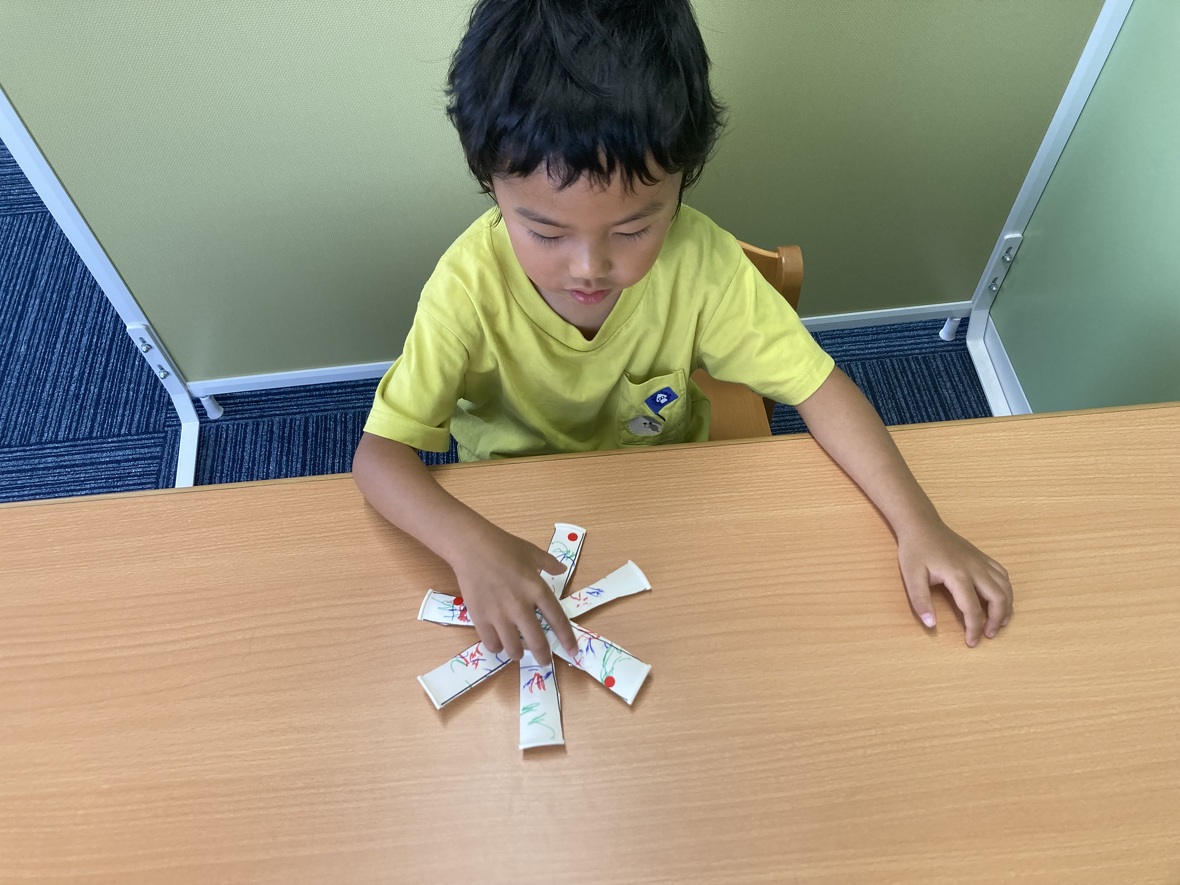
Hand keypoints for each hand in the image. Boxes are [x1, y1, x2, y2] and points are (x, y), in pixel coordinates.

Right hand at [448, 526, 578, 664]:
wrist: (471, 547)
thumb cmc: (503, 546)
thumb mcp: (531, 552)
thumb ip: (549, 563)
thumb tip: (562, 570)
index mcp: (537, 589)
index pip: (557, 620)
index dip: (567, 639)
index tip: (573, 651)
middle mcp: (520, 606)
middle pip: (537, 642)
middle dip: (543, 656)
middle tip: (544, 661)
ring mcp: (499, 615)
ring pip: (513, 649)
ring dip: (518, 653)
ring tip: (518, 651)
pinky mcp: (480, 618)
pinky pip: (492, 644)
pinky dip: (497, 647)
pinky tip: (498, 642)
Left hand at [897, 519, 1011, 646]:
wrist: (922, 525)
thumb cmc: (915, 551)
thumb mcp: (911, 577)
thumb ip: (920, 601)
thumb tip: (931, 625)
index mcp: (958, 575)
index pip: (972, 609)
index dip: (973, 629)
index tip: (971, 643)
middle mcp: (976, 568)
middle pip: (998, 598)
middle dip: (996, 620)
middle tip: (988, 635)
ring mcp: (982, 561)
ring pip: (1005, 587)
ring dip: (1006, 607)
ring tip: (999, 623)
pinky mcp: (983, 557)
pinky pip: (1003, 575)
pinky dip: (1006, 590)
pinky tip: (1000, 600)